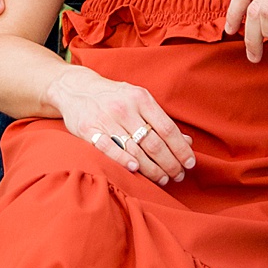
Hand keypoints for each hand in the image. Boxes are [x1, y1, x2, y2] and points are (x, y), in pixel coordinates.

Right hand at [51, 68, 195, 187]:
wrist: (77, 89)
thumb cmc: (115, 97)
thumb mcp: (139, 100)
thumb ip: (161, 120)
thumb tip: (187, 141)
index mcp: (141, 98)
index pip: (167, 128)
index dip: (181, 148)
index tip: (190, 163)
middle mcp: (124, 108)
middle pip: (153, 143)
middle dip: (170, 163)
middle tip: (178, 175)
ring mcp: (106, 119)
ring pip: (134, 150)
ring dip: (152, 169)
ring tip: (163, 179)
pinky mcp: (89, 130)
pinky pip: (109, 149)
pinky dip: (122, 160)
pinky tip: (135, 169)